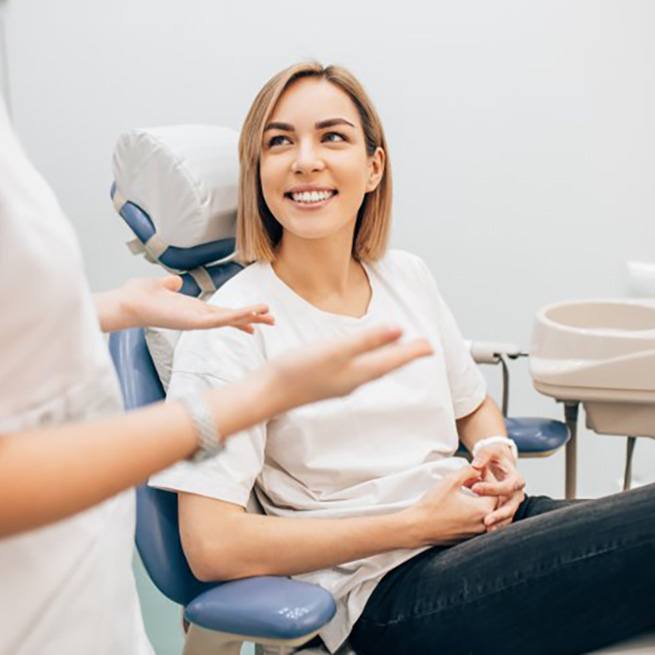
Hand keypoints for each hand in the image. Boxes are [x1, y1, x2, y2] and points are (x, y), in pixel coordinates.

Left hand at [118, 275, 274, 332]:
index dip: (240, 315)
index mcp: (193, 309)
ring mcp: (197, 321)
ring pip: (230, 320)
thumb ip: (169, 284)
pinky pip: (220, 320)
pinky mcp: (194, 322)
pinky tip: (250, 313)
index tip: (256, 318)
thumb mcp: (159, 285)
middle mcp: (198, 317)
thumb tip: (175, 282)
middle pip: (231, 318)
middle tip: (273, 321)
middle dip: (253, 319)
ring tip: (269, 316)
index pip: (222, 313)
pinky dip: (236, 316)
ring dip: (250, 317)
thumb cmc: (139, 296)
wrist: (127, 302)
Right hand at [267, 325, 432, 410]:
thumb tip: (399, 330)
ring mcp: (340, 384)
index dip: (413, 352)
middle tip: (422, 348)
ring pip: (373, 370)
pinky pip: (358, 371)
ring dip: (388, 360)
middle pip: (387, 366)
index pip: (394, 360)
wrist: (268, 394)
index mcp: (359, 373)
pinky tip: (362, 359)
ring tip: (398, 351)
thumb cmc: (298, 371)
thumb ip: (367, 340)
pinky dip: (369, 362)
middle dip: (405, 356)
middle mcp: (353, 381)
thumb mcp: (336, 350)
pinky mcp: (327, 382)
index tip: (431, 346)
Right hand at [401, 466, 496, 547]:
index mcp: (482, 510)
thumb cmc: (433, 504)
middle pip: (494, 504)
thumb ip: (468, 471)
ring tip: (469, 491)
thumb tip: (478, 468)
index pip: (496, 491)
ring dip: (481, 501)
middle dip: (486, 490)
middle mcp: (483, 524)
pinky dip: (476, 513)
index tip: (477, 471)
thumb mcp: (450, 481)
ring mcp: (475, 533)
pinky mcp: (468, 538)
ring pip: (488, 514)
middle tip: (473, 480)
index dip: (488, 479)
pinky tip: (463, 504)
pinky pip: (479, 523)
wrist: (418, 527)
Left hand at [470, 444, 525, 530]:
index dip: (491, 488)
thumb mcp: (490, 451)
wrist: (499, 463)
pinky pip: (503, 520)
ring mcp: (512, 503)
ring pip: (508, 516)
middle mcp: (517, 493)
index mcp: (516, 479)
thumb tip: (476, 465)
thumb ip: (483, 455)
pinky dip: (496, 525)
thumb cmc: (494, 457)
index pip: (507, 486)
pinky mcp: (506, 510)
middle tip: (486, 520)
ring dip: (498, 523)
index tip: (474, 488)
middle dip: (499, 514)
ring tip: (486, 529)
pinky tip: (485, 531)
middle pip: (511, 506)